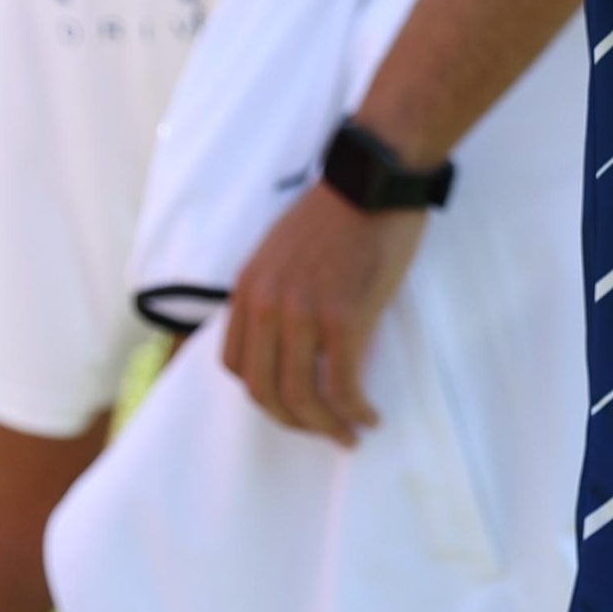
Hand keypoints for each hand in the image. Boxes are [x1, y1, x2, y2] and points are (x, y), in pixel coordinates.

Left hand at [220, 183, 425, 445]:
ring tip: (349, 434)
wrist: (376, 177)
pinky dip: (354, 410)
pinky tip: (369, 415)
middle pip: (263, 389)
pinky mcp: (343, 317)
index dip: (263, 396)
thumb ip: (277, 292)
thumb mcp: (284, 250)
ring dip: (325, 426)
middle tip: (321, 430)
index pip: (236, 365)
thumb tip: (292, 339)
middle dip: (292, 421)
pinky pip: (342, 384)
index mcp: (248, 287)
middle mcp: (266, 303)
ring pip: (300, 395)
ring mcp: (302, 311)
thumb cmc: (341, 210)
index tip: (293, 403)